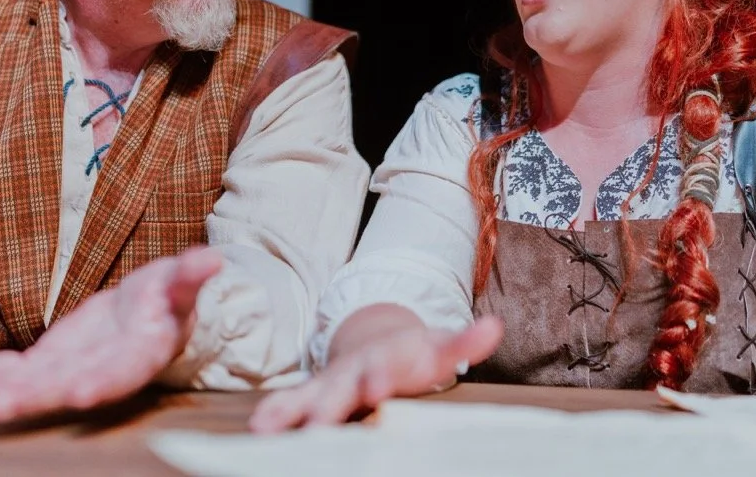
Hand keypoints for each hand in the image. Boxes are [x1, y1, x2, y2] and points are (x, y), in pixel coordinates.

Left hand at [0, 245, 222, 421]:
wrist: (149, 312)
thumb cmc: (170, 297)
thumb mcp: (181, 281)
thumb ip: (192, 273)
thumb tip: (214, 259)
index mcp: (141, 353)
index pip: (123, 372)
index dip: (101, 382)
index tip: (77, 393)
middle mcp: (102, 370)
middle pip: (65, 385)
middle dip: (30, 395)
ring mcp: (71, 369)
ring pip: (31, 383)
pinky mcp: (48, 361)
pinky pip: (14, 369)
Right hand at [248, 315, 503, 432]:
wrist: (377, 341)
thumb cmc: (412, 354)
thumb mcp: (439, 348)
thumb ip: (463, 342)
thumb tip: (495, 326)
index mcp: (387, 358)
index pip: (384, 366)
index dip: (380, 376)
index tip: (377, 389)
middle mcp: (353, 369)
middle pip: (340, 386)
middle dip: (330, 404)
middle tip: (319, 425)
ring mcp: (331, 382)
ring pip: (308, 396)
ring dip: (290, 411)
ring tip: (268, 429)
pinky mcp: (314, 397)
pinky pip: (291, 404)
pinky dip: (276, 414)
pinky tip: (260, 429)